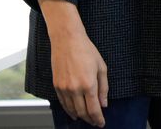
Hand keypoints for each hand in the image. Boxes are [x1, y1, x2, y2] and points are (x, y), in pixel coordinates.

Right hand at [37, 0, 107, 126]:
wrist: (67, 40)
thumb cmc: (86, 50)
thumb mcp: (101, 67)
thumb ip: (104, 87)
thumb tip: (104, 103)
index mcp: (88, 84)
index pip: (94, 109)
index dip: (98, 119)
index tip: (101, 123)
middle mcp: (75, 88)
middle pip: (82, 112)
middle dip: (89, 119)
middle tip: (95, 122)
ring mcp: (64, 88)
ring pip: (72, 109)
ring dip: (79, 116)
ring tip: (86, 119)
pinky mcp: (56, 85)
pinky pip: (62, 103)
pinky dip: (69, 110)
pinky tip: (73, 112)